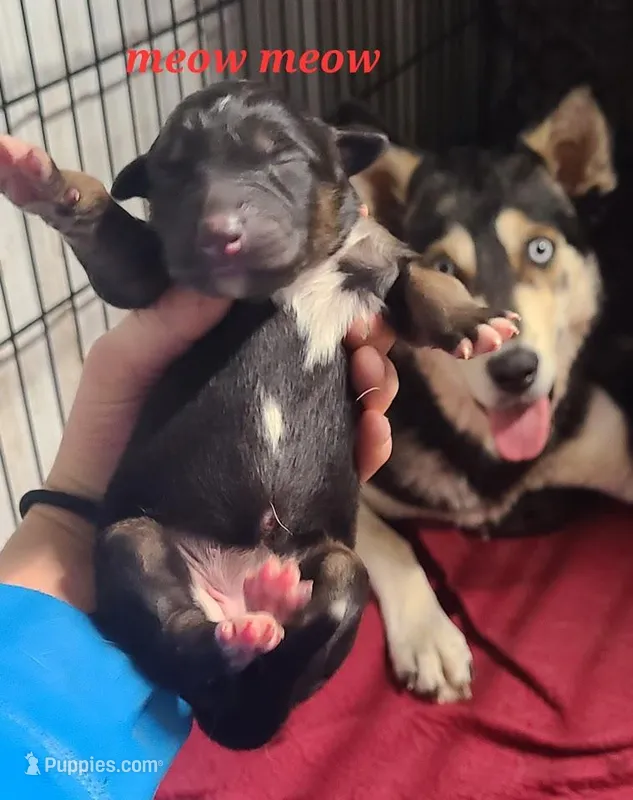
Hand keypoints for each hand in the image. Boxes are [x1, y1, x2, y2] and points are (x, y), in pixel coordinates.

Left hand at [0, 288, 396, 610]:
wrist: (98, 525)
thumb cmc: (105, 436)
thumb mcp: (122, 366)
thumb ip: (164, 322)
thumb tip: (231, 271)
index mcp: (233, 352)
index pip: (295, 318)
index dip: (331, 304)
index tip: (351, 296)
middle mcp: (268, 391)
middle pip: (335, 358)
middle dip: (366, 343)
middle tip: (368, 339)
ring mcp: (286, 439)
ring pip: (353, 403)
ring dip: (377, 386)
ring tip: (372, 380)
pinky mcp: (299, 486)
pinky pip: (350, 462)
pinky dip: (374, 444)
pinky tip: (374, 433)